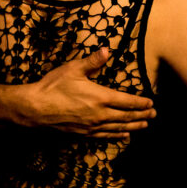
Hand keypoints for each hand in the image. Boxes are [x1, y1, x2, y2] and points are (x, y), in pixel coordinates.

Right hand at [10, 48, 156, 136]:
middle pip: (127, 117)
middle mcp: (100, 115)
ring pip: (118, 128)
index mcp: (101, 97)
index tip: (151, 103)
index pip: (128, 102)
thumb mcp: (73, 69)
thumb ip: (93, 61)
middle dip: (142, 116)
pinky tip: (123, 137)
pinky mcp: (82, 135)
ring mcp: (91, 127)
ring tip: (144, 126)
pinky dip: (116, 136)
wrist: (33, 110)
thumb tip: (107, 50)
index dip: (141, 103)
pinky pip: (104, 137)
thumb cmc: (53, 87)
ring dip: (133, 127)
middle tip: (153, 115)